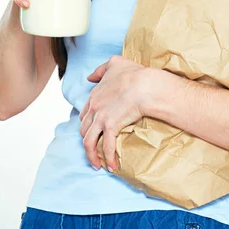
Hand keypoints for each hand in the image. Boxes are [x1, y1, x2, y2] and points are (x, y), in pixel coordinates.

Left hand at [79, 55, 152, 172]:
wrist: (145, 84)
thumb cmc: (134, 73)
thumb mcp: (115, 63)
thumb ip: (101, 69)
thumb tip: (90, 77)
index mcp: (94, 95)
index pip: (84, 114)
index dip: (87, 124)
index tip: (93, 132)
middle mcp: (94, 107)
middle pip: (83, 129)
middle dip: (88, 141)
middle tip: (95, 149)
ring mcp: (101, 118)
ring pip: (88, 142)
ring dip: (92, 156)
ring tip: (98, 164)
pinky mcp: (111, 126)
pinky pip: (106, 147)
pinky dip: (108, 158)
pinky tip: (112, 166)